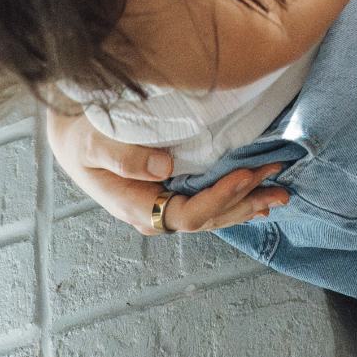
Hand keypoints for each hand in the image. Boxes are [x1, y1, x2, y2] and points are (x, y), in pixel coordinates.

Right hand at [46, 110, 288, 235]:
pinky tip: (258, 198)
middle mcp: (155, 213)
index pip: (187, 214)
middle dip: (246, 200)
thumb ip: (124, 157)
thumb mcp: (93, 144)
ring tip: (281, 194)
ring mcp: (166, 205)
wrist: (74, 137)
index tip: (244, 175)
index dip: (219, 198)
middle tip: (279, 183)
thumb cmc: (82, 139)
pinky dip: (237, 199)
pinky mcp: (173, 191)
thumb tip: (164, 169)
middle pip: (209, 218)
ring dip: (249, 202)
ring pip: (214, 213)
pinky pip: (210, 202)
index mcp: (138, 207)